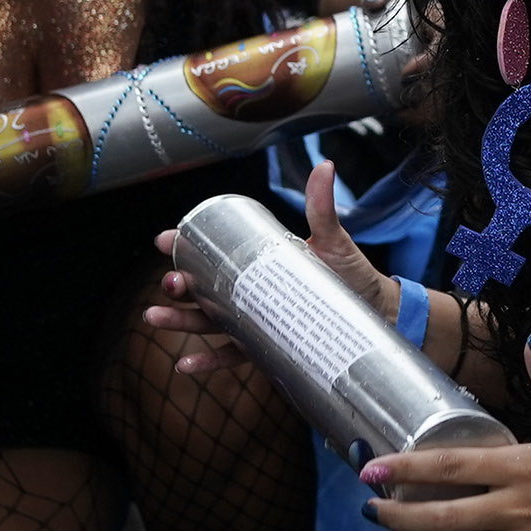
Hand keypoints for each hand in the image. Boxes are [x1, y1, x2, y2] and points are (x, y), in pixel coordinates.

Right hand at [148, 159, 389, 375]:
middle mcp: (248, 291)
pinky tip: (184, 365)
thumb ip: (321, 207)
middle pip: (201, 288)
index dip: (183, 244)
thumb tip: (324, 166)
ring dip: (178, 321)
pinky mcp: (264, 347)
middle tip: (169, 283)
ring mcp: (252, 320)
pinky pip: (230, 355)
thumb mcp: (332, 238)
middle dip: (177, 284)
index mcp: (256, 261)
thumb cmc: (349, 272)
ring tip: (155, 317)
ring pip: (206, 321)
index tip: (164, 239)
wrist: (374, 311)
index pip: (212, 251)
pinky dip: (205, 361)